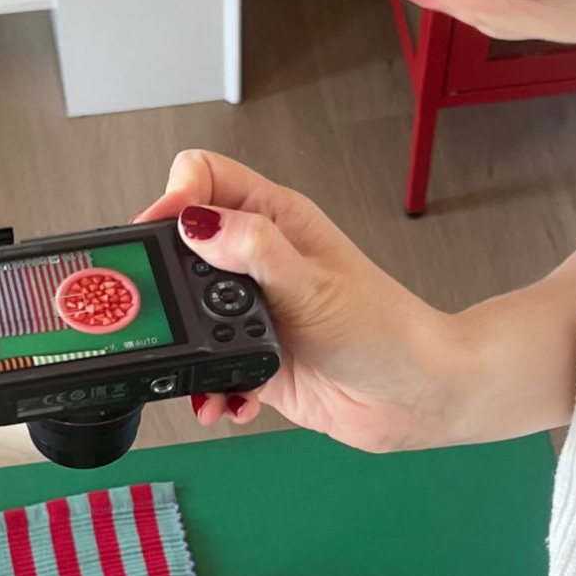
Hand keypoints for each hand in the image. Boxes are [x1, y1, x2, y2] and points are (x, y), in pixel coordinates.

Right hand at [135, 150, 454, 450]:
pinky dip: (208, 386)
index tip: (164, 228)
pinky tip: (227, 395)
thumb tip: (196, 222)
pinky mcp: (251, 357)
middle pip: (182, 246)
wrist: (412, 398)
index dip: (176, 195)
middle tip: (165, 307)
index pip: (204, 178)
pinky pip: (206, 367)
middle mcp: (259, 261)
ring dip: (184, 345)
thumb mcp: (315, 282)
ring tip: (198, 364)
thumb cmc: (386, 329)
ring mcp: (251, 311)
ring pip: (186, 313)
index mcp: (276, 220)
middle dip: (165, 280)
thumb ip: (253, 249)